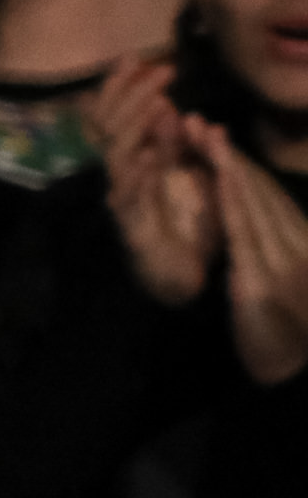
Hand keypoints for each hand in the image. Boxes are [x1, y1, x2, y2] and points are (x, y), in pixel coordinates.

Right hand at [98, 54, 216, 305]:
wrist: (182, 278)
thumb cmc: (187, 227)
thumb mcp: (190, 177)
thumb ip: (178, 146)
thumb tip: (172, 108)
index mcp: (135, 161)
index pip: (117, 115)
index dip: (123, 87)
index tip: (137, 58)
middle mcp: (121, 176)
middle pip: (110, 128)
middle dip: (133, 97)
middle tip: (159, 72)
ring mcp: (123, 199)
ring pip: (116, 156)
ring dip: (135, 128)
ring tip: (157, 103)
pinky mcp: (132, 226)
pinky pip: (129, 197)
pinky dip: (138, 175)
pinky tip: (149, 155)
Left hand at [205, 126, 307, 384]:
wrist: (296, 375)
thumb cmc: (287, 331)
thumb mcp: (280, 280)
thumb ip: (270, 246)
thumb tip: (251, 212)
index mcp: (299, 242)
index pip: (267, 196)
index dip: (240, 165)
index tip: (215, 137)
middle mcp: (297, 246)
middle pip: (259, 193)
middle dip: (229, 155)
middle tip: (199, 122)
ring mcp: (283, 263)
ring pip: (253, 204)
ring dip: (227, 167)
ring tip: (203, 136)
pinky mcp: (264, 284)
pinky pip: (246, 235)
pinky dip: (232, 203)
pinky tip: (220, 180)